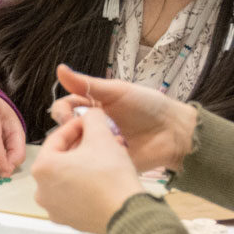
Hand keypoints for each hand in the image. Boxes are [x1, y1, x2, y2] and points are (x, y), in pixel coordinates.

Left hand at [32, 108, 147, 233]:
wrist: (128, 214)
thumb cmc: (111, 176)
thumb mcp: (101, 136)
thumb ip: (92, 117)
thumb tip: (90, 113)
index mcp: (42, 167)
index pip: (57, 138)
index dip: (77, 126)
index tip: (90, 121)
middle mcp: (41, 190)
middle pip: (62, 158)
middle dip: (82, 146)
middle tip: (100, 138)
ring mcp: (54, 208)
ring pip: (69, 177)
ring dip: (85, 164)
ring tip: (105, 157)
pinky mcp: (69, 220)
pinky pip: (75, 195)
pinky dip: (86, 184)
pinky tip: (104, 178)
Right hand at [47, 64, 197, 171]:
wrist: (174, 131)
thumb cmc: (147, 106)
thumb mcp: (117, 91)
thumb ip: (88, 84)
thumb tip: (59, 68)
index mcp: (92, 106)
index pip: (65, 108)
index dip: (62, 111)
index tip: (67, 116)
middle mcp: (92, 126)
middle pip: (66, 129)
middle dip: (67, 131)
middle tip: (77, 132)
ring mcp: (98, 146)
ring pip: (75, 148)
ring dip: (77, 146)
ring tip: (87, 147)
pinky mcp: (106, 164)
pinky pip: (91, 165)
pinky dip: (90, 162)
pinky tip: (96, 159)